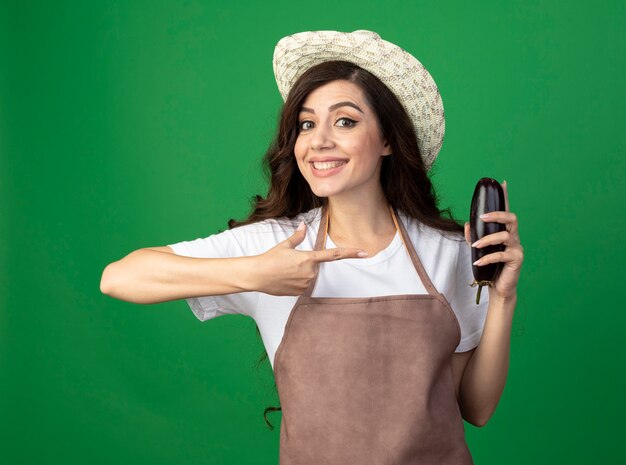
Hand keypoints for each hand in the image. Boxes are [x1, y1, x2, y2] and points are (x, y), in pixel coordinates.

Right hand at [250, 222, 367, 295]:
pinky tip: (285, 279)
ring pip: (310, 276)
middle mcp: (310, 272)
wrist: (257, 275)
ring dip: (300, 273)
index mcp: (308, 258)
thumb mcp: (284, 245)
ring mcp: (305, 284)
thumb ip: (298, 236)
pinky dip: (296, 281)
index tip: (364, 252)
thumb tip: (303, 225)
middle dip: (305, 264)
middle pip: (315, 266)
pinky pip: (304, 285)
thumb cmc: (270, 259)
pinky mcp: (300, 292)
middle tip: (289, 263)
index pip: (334, 255)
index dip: (350, 253)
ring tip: (285, 271)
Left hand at [464, 180, 523, 300]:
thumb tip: (467, 223)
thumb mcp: (478, 250)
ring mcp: (517, 248)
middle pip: (512, 218)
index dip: (505, 197)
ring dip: (487, 240)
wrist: (498, 287)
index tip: (502, 183)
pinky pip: (501, 255)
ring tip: (475, 246)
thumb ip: (473, 236)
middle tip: (482, 218)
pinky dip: (487, 258)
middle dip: (497, 215)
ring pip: (505, 236)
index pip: (506, 211)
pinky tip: (477, 262)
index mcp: (505, 232)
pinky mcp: (516, 260)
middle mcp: (514, 237)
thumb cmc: (490, 267)